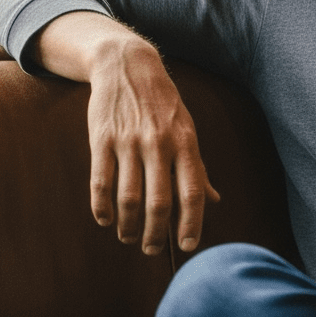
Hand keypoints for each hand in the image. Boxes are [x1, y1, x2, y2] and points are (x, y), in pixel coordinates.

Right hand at [35, 12, 219, 254]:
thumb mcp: (188, 130)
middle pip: (159, 202)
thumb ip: (198, 167)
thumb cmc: (164, 105)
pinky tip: (106, 220)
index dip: (191, 223)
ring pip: (129, 197)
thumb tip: (214, 200)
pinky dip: (102, 207)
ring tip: (129, 238)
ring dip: (128, 225)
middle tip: (151, 250)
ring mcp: (129, 142)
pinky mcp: (102, 139)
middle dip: (156, 233)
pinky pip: (101, 181)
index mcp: (186, 144)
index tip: (188, 247)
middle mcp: (160, 145)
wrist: (128, 66)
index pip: (192, 192)